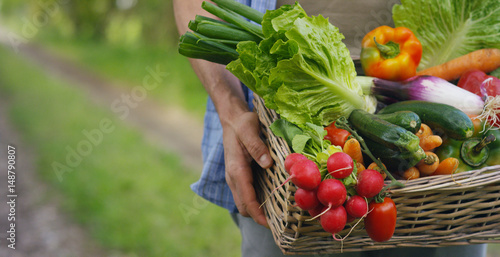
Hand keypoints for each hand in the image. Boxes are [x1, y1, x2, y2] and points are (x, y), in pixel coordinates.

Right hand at [222, 111, 272, 226]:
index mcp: (236, 169)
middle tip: (280, 223)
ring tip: (278, 215)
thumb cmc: (242, 123)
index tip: (271, 225)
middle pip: (244, 206)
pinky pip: (246, 194)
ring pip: (244, 202)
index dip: (258, 215)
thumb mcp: (249, 129)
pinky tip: (272, 199)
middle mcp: (233, 177)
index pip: (246, 199)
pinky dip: (256, 201)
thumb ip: (256, 146)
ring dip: (257, 211)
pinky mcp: (239, 176)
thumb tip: (267, 163)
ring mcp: (235, 178)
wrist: (232, 118)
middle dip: (259, 217)